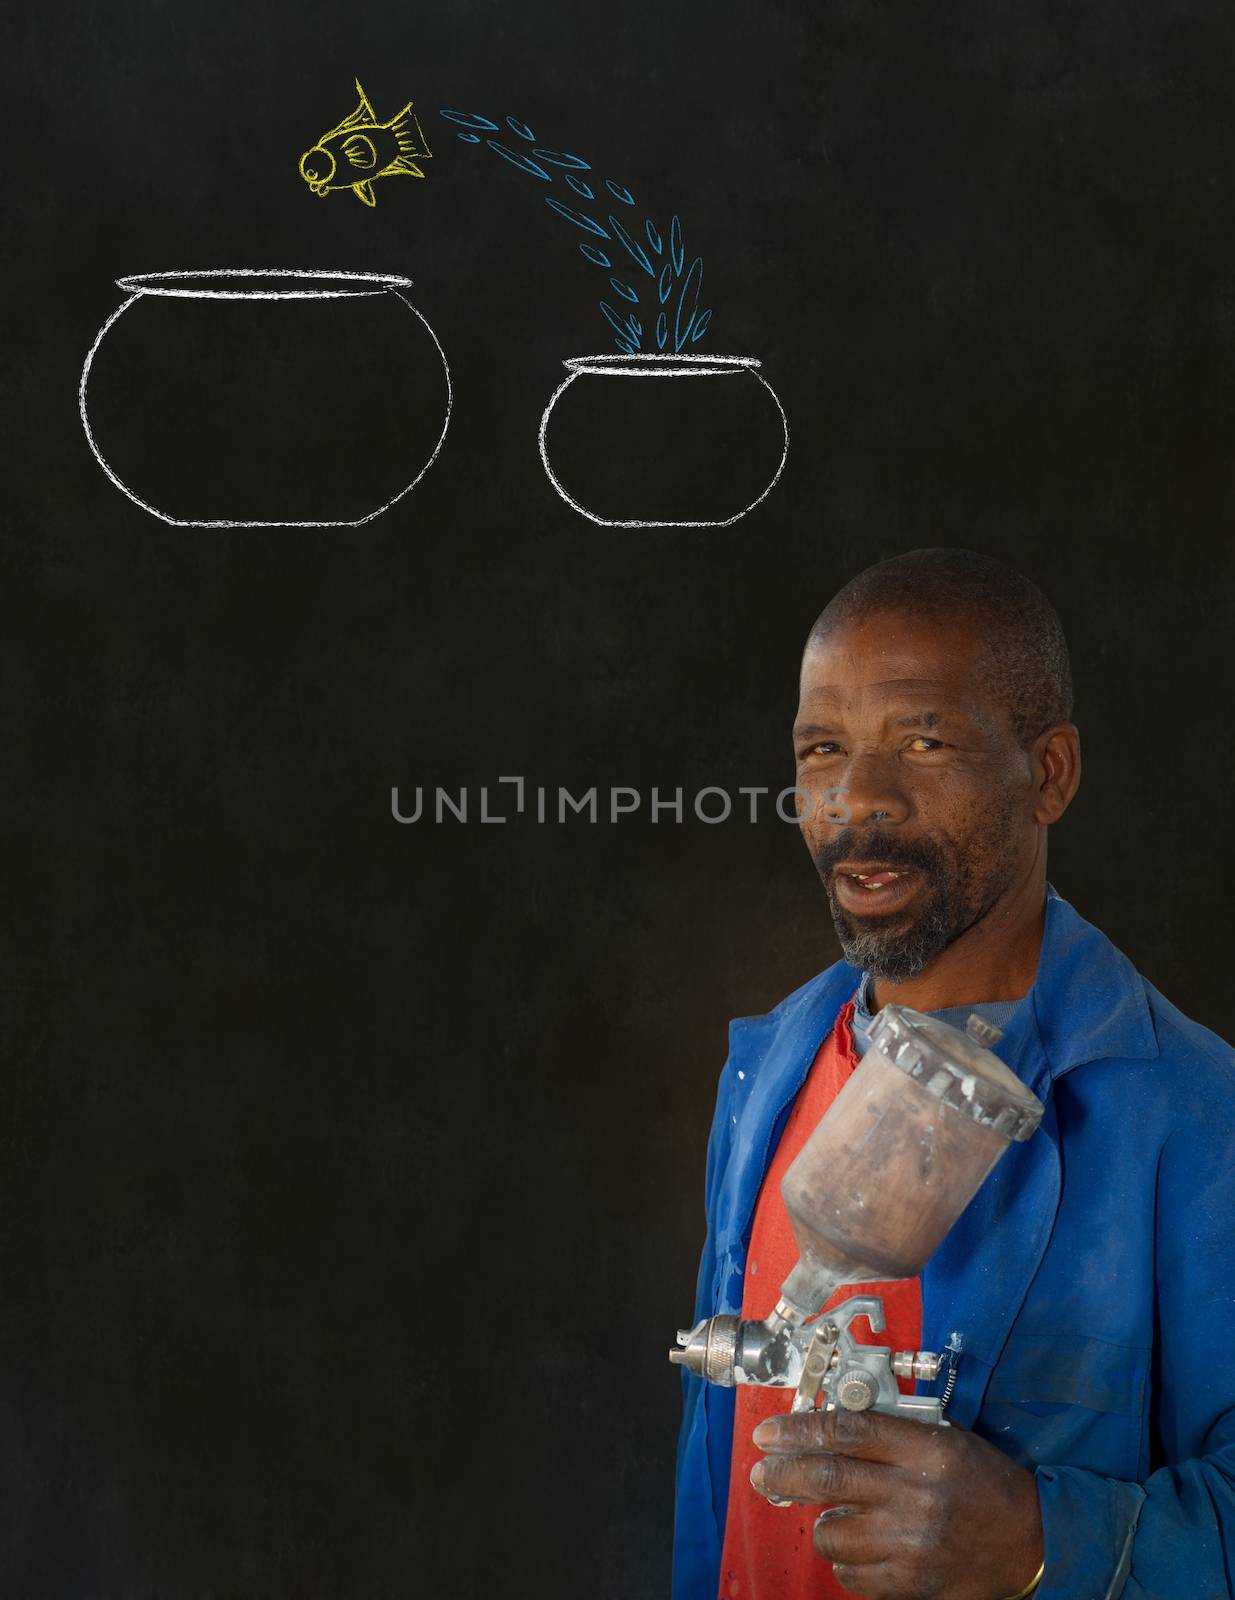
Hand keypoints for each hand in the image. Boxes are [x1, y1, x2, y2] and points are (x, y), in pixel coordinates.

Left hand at [750, 1407, 1042, 1599]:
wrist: (1030, 1540)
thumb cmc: (984, 1483)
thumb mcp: (944, 1438)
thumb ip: (891, 1433)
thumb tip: (827, 1428)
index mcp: (924, 1450)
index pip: (845, 1430)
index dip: (798, 1428)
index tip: (770, 1432)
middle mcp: (914, 1494)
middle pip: (827, 1477)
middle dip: (783, 1472)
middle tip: (763, 1471)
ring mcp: (910, 1543)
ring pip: (832, 1531)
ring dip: (819, 1522)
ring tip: (828, 1515)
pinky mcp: (910, 1582)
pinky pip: (851, 1574)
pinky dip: (842, 1560)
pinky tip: (854, 1546)